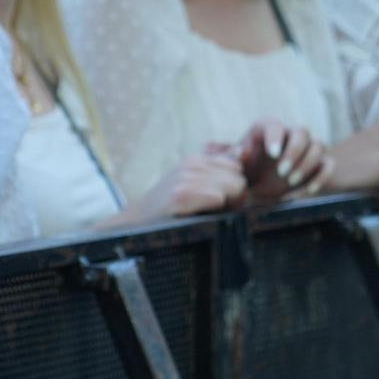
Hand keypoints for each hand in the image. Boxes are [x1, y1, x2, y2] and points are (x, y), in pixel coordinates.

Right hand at [112, 152, 246, 223]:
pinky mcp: (181, 195)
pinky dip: (214, 209)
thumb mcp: (190, 186)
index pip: (236, 166)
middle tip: (215, 212)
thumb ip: (217, 173)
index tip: (221, 201)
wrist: (135, 224)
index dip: (233, 186)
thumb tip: (243, 154)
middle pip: (238, 178)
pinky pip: (218, 197)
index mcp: (195, 160)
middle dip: (234, 197)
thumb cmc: (168, 210)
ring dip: (226, 205)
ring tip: (205, 214)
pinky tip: (198, 215)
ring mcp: (186, 178)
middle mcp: (191, 164)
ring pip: (233, 186)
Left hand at [236, 121, 330, 204]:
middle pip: (302, 132)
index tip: (272, 154)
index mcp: (268, 128)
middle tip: (281, 173)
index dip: (275, 138)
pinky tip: (310, 190)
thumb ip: (236, 157)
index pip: (276, 126)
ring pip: (319, 145)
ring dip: (307, 164)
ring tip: (291, 182)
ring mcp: (307, 147)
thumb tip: (242, 154)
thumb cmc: (247, 167)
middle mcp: (290, 133)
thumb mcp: (238, 162)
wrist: (261, 180)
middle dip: (294, 152)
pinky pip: (329, 164)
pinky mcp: (319, 163)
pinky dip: (323, 176)